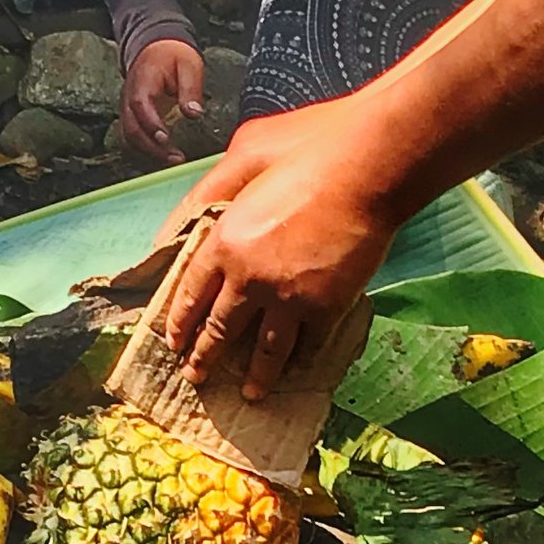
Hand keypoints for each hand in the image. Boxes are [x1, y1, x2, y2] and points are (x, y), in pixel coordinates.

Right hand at [120, 37, 205, 164]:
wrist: (156, 48)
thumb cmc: (173, 56)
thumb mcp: (189, 65)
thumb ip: (191, 89)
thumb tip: (194, 113)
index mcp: (143, 81)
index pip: (140, 105)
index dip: (150, 124)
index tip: (165, 138)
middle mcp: (130, 97)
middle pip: (132, 128)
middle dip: (152, 147)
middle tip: (175, 158)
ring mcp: (128, 108)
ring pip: (129, 137)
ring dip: (149, 152)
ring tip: (172, 160)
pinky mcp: (132, 117)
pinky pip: (132, 137)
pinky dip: (145, 150)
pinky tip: (163, 156)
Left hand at [158, 107, 399, 398]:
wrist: (369, 168)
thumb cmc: (312, 149)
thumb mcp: (247, 154)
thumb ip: (214, 188)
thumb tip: (190, 216)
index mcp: (224, 241)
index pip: (191, 293)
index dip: (181, 322)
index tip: (175, 342)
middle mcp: (249, 278)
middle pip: (220, 329)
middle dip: (205, 358)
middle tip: (196, 378)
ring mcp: (289, 298)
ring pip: (264, 351)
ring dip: (254, 377)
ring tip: (248, 394)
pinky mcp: (327, 307)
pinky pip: (308, 345)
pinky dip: (301, 361)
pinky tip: (296, 369)